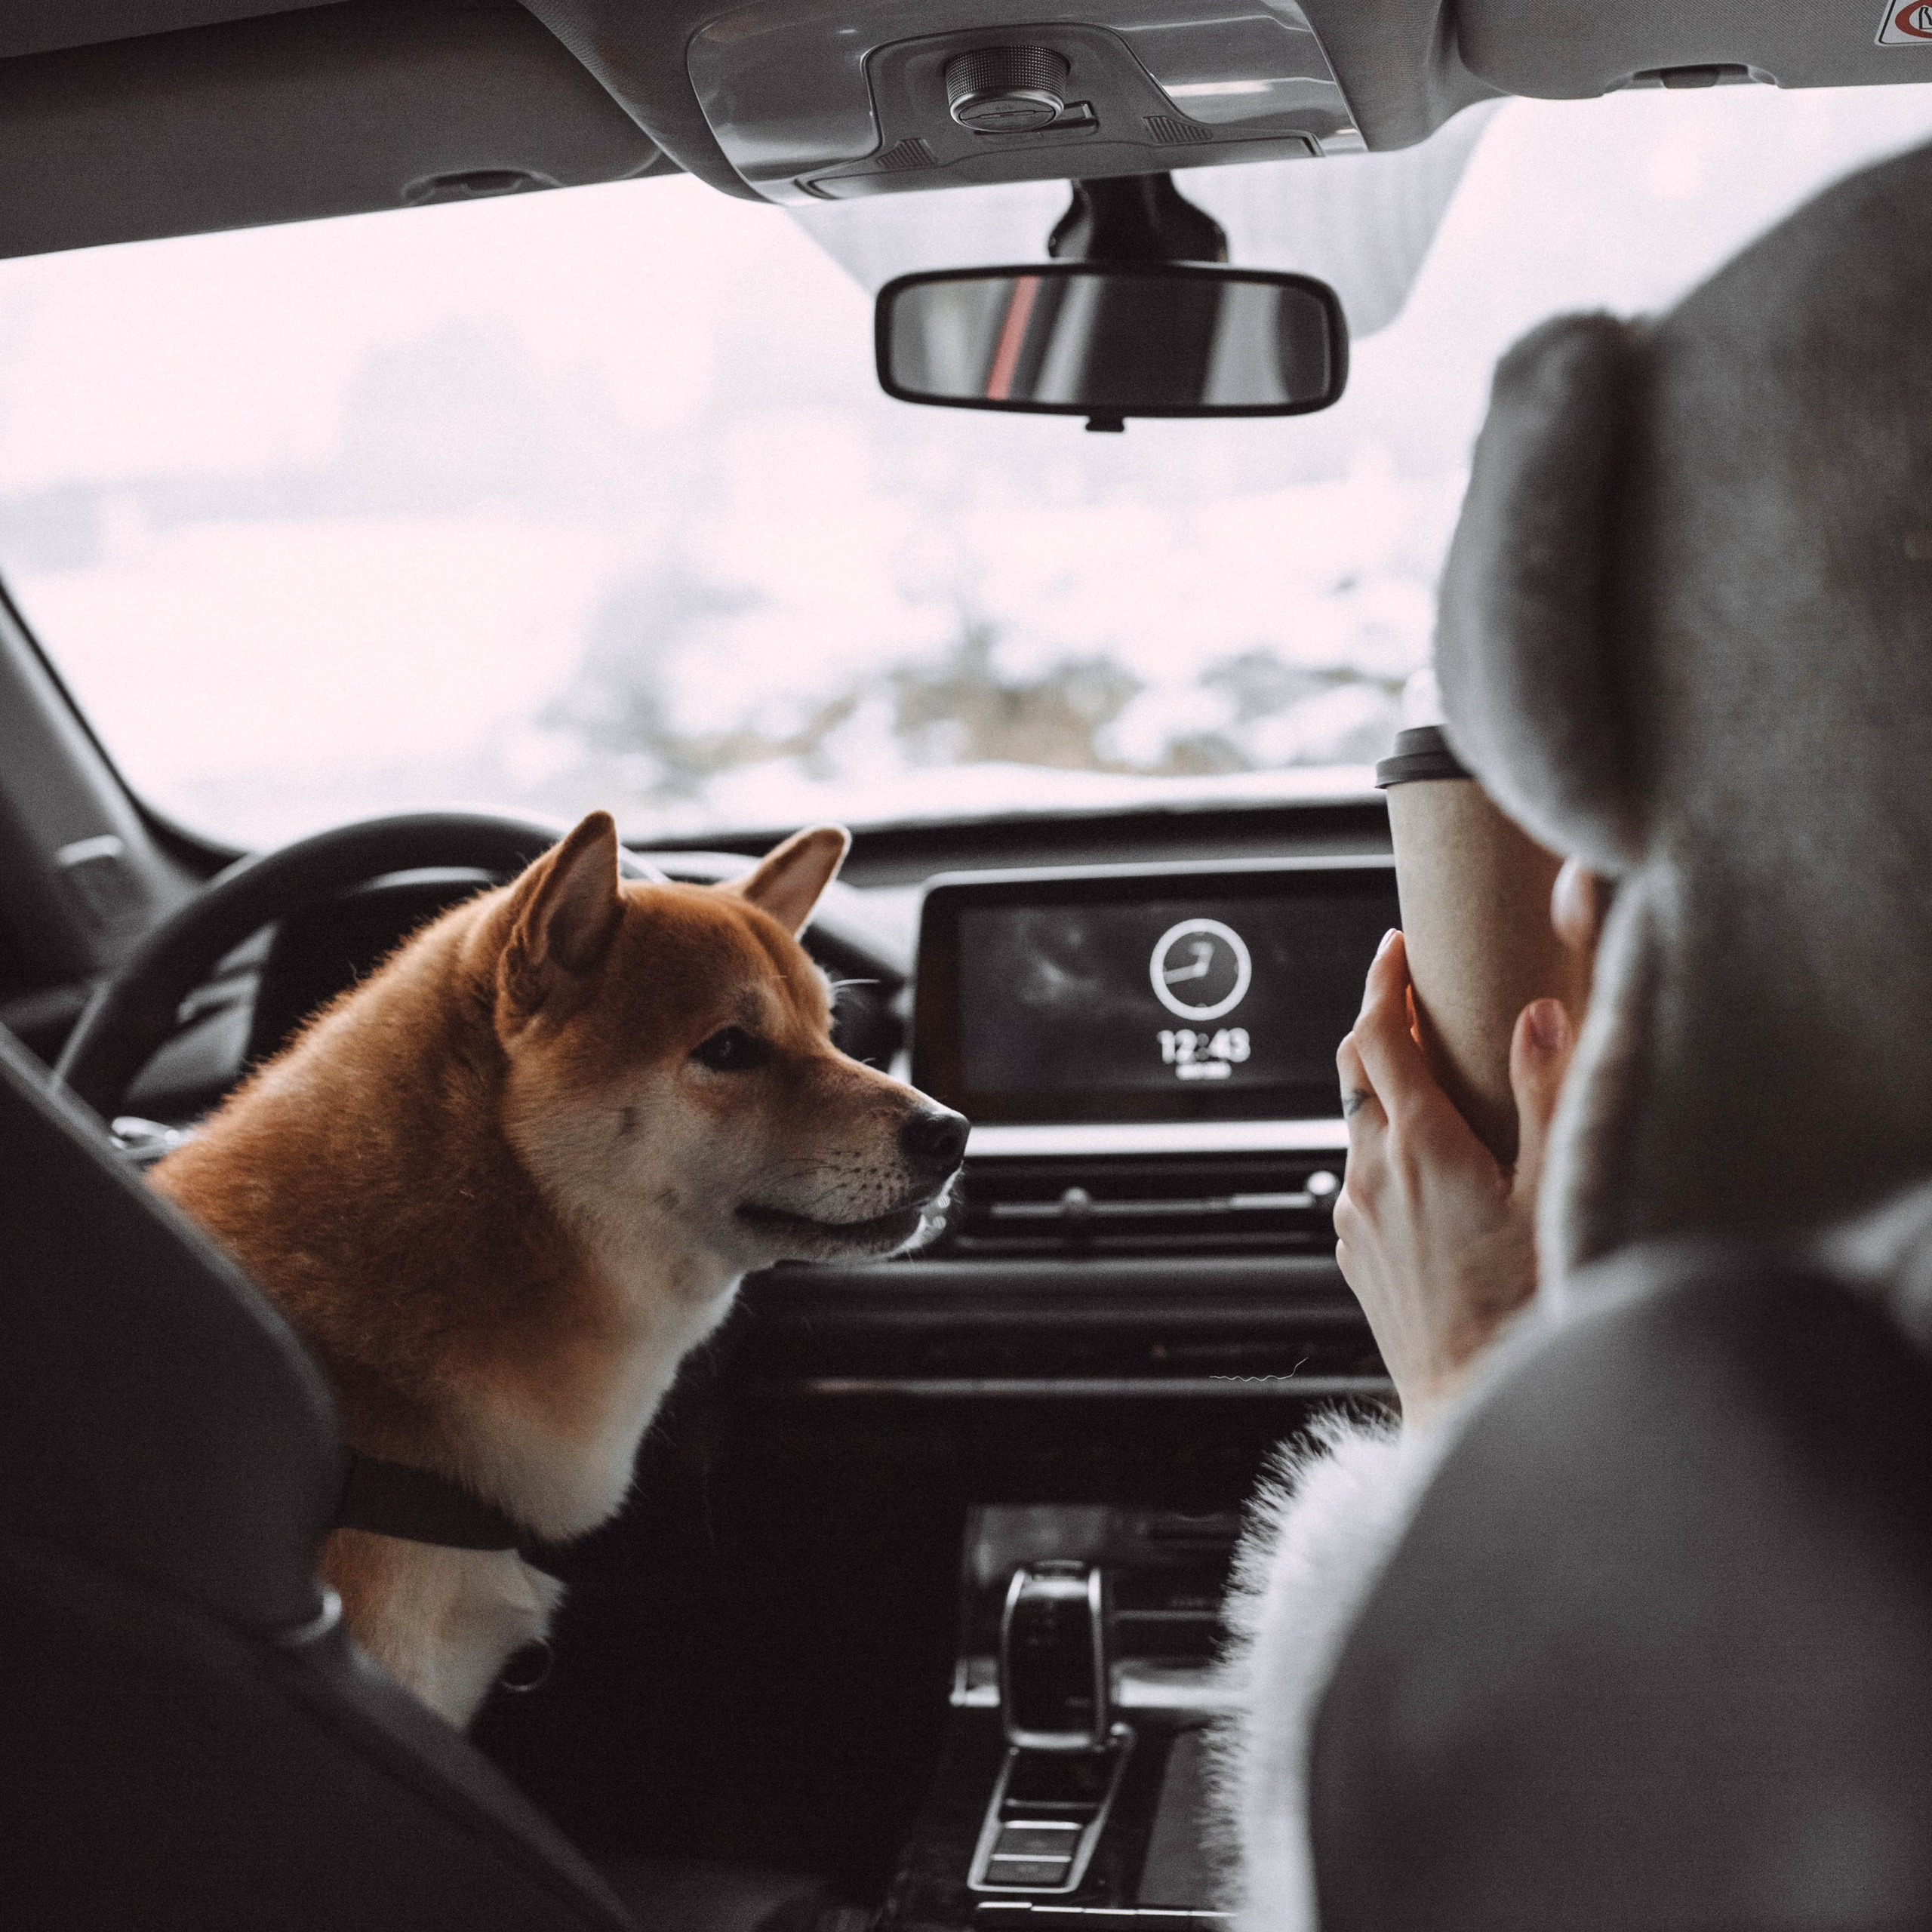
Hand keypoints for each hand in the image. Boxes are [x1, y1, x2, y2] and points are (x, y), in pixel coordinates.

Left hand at [1333, 929, 1574, 1426]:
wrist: (1476, 1404)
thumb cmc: (1532, 1306)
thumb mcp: (1556, 1191)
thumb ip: (1545, 1096)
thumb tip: (1537, 1013)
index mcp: (1419, 1144)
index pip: (1379, 1034)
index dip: (1383, 982)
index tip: (1395, 947)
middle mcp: (1372, 1173)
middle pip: (1354, 1070)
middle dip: (1378, 1024)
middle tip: (1415, 997)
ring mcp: (1357, 1216)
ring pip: (1357, 1127)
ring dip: (1386, 1093)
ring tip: (1439, 1082)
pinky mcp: (1356, 1254)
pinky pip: (1362, 1181)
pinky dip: (1388, 1152)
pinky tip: (1435, 1169)